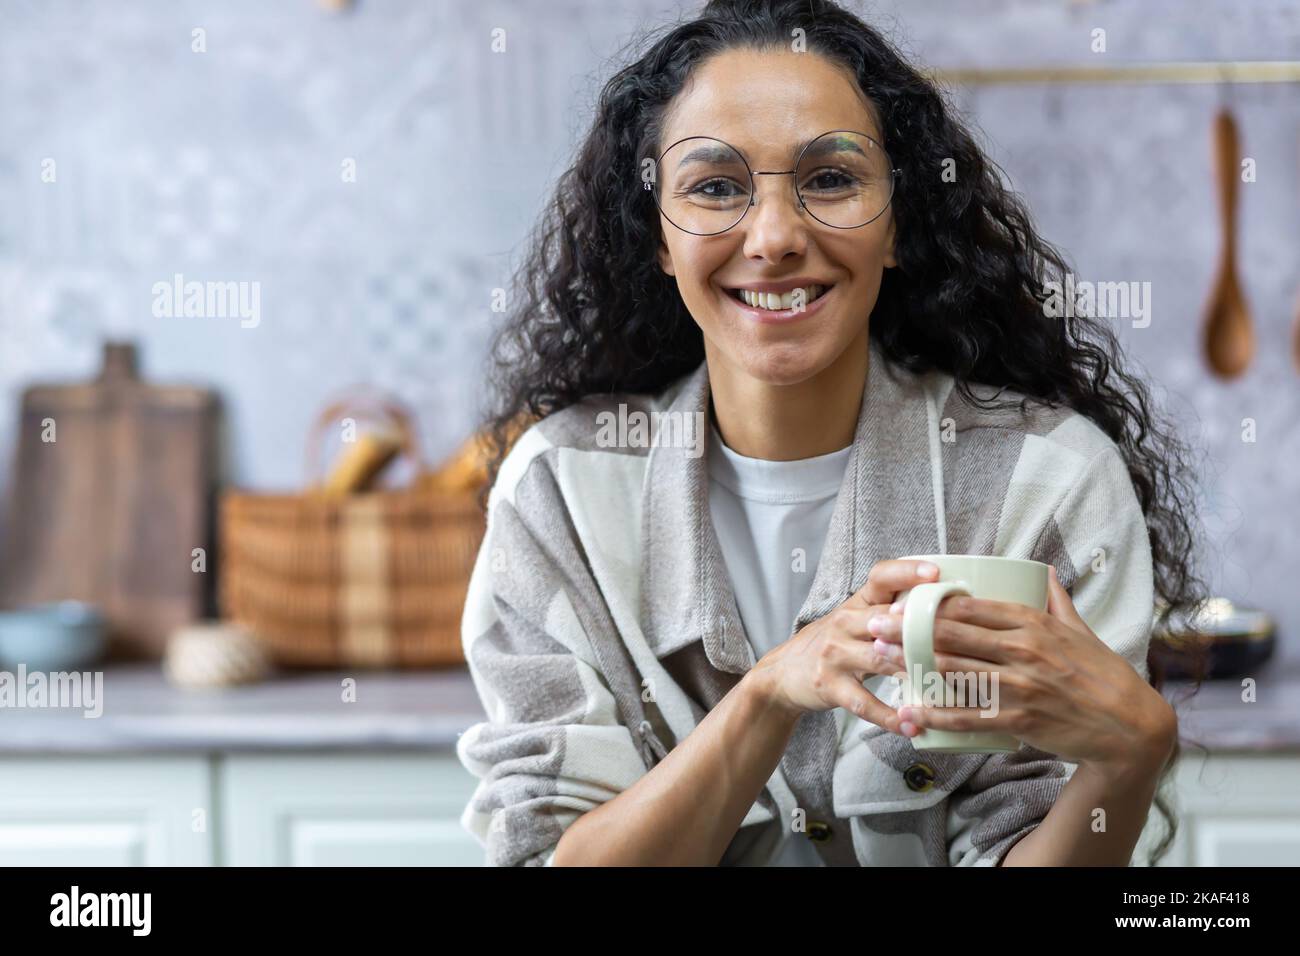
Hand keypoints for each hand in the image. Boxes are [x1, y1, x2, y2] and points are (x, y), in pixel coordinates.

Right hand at [748, 558, 943, 732]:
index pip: (880, 577)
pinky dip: (890, 717)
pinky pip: (864, 703)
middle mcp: (844, 623)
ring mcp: (835, 655)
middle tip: (955, 636)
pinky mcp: (830, 686)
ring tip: (944, 685)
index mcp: (856, 602)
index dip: (907, 572)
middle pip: (885, 619)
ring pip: (880, 660)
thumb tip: (949, 608)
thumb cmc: (834, 643)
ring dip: (912, 671)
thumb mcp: (855, 619)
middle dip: (919, 627)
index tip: (936, 574)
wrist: (783, 673)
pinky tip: (912, 726)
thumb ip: (891, 611)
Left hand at [869, 565, 1176, 768]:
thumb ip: (1056, 599)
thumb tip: (1042, 568)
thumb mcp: (1081, 629)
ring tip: (879, 659)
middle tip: (873, 625)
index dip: (931, 602)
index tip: (901, 599)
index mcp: (1034, 623)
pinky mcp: (1020, 719)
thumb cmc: (1104, 675)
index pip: (972, 606)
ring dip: (911, 665)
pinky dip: (936, 714)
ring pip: (954, 671)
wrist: (1130, 727)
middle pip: (953, 634)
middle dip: (908, 629)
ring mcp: (1021, 685)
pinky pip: (969, 714)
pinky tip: (910, 711)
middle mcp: (1024, 650)